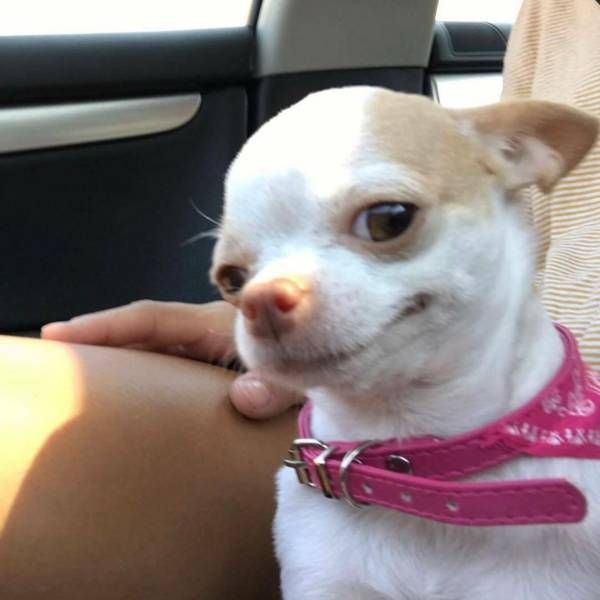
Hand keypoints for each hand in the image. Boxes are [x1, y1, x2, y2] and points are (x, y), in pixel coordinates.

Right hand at [41, 300, 301, 418]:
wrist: (339, 339)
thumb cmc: (320, 347)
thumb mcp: (301, 368)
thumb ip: (278, 382)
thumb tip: (243, 399)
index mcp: (221, 324)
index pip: (154, 319)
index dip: (108, 325)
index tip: (62, 334)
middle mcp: (210, 330)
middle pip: (145, 330)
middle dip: (102, 340)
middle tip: (55, 358)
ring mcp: (212, 345)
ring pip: (157, 346)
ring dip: (123, 357)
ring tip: (85, 379)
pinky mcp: (219, 360)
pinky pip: (174, 362)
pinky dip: (148, 370)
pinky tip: (135, 394)